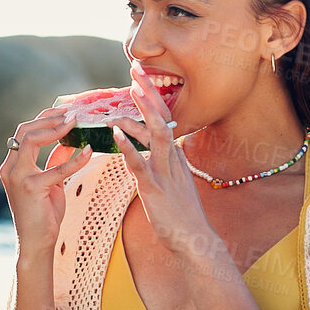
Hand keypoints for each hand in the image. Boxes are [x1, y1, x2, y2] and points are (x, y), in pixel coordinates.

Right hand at [0, 107, 90, 250]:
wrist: (36, 242)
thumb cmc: (43, 214)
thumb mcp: (50, 182)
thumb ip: (55, 161)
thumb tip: (69, 141)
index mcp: (12, 165)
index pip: (23, 132)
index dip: (44, 118)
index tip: (64, 112)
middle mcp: (10, 168)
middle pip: (24, 130)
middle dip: (48, 118)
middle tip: (71, 114)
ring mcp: (18, 177)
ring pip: (31, 139)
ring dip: (55, 128)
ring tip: (75, 124)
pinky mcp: (31, 187)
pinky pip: (56, 167)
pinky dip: (75, 158)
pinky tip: (89, 151)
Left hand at [112, 63, 217, 255]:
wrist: (194, 241)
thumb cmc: (180, 215)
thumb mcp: (172, 182)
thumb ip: (161, 163)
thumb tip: (148, 150)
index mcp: (173, 156)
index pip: (163, 118)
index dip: (151, 97)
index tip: (139, 77)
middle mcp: (172, 159)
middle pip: (161, 118)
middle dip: (148, 92)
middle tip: (134, 68)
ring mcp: (165, 173)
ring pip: (155, 135)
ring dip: (142, 112)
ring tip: (129, 91)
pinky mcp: (155, 190)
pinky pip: (140, 165)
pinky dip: (128, 147)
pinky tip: (115, 133)